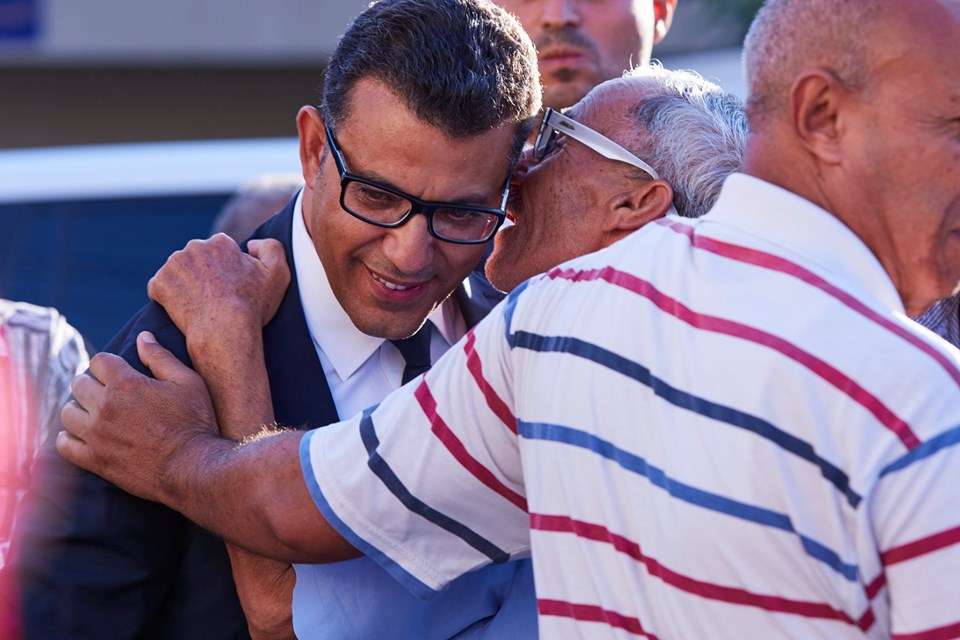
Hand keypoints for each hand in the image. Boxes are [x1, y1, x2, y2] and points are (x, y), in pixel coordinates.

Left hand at [58, 332, 217, 502]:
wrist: (193, 467)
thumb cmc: (195, 422)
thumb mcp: (188, 382)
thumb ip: (161, 357)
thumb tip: (142, 336)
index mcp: (126, 384)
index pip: (99, 361)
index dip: (110, 364)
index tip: (120, 372)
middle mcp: (105, 407)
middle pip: (79, 384)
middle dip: (93, 383)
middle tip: (110, 393)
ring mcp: (97, 435)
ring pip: (67, 412)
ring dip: (79, 409)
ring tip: (95, 413)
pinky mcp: (95, 460)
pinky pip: (64, 445)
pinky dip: (69, 438)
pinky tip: (83, 435)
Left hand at [147, 234, 289, 347]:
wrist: (225, 329)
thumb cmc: (253, 305)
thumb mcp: (278, 273)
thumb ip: (271, 247)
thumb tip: (251, 244)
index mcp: (220, 242)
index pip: (219, 252)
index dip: (226, 270)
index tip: (230, 287)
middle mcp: (194, 247)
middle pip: (197, 259)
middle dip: (203, 273)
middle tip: (213, 297)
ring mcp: (173, 264)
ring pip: (178, 272)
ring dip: (185, 284)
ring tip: (199, 305)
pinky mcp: (158, 283)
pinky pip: (162, 288)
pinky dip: (169, 298)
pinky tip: (184, 310)